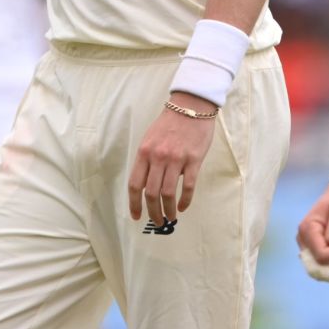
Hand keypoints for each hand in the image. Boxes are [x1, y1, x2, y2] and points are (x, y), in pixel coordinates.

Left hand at [127, 92, 216, 224]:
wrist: (191, 106)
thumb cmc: (170, 123)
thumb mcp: (150, 139)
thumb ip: (147, 160)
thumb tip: (146, 185)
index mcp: (144, 152)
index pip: (135, 184)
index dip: (134, 204)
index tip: (137, 216)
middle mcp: (158, 157)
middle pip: (151, 193)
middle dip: (153, 212)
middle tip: (157, 222)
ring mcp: (176, 159)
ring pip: (168, 193)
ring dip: (168, 210)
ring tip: (171, 218)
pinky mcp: (194, 160)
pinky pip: (188, 186)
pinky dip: (185, 200)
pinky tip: (183, 207)